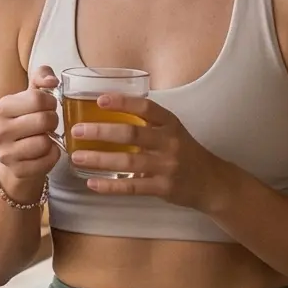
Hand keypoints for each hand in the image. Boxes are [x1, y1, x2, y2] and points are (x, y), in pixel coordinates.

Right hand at [0, 67, 60, 198]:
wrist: (14, 158)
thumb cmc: (25, 122)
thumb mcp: (29, 96)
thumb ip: (41, 78)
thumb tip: (52, 80)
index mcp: (0, 108)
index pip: (37, 98)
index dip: (51, 102)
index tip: (48, 107)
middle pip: (44, 120)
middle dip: (53, 121)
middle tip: (48, 124)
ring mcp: (5, 154)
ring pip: (45, 142)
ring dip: (52, 140)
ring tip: (44, 137)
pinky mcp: (17, 170)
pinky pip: (48, 160)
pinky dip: (53, 155)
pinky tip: (45, 152)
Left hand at [66, 94, 230, 207]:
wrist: (211, 182)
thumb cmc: (185, 152)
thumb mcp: (173, 131)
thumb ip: (148, 123)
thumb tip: (109, 111)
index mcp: (171, 124)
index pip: (146, 107)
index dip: (123, 102)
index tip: (99, 100)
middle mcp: (170, 142)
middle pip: (132, 134)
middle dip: (101, 132)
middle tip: (77, 131)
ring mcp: (167, 166)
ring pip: (128, 161)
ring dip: (99, 159)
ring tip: (77, 157)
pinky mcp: (163, 187)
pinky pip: (132, 187)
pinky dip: (110, 186)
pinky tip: (92, 183)